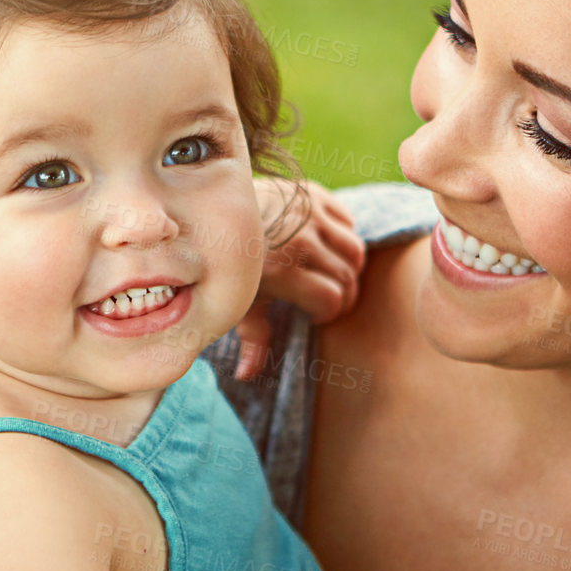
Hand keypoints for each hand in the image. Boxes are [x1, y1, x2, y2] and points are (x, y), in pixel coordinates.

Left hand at [234, 178, 366, 381]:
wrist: (214, 211)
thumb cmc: (227, 263)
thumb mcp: (238, 301)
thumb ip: (253, 337)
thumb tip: (247, 375)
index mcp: (282, 270)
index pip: (332, 299)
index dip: (329, 314)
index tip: (316, 317)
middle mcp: (301, 240)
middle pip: (347, 278)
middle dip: (343, 296)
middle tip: (327, 303)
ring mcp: (310, 214)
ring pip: (355, 250)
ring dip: (349, 268)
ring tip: (331, 276)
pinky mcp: (315, 195)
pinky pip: (348, 221)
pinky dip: (343, 237)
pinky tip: (325, 248)